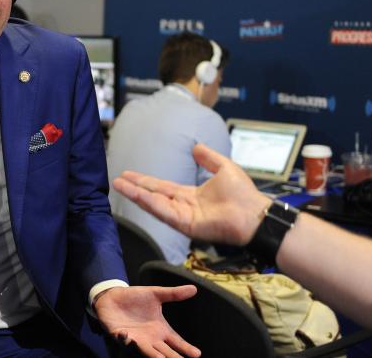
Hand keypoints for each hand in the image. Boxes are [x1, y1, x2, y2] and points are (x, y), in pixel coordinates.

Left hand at [95, 286, 200, 356]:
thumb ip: (173, 294)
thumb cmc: (136, 298)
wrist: (113, 296)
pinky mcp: (119, 335)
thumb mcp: (156, 294)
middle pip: (164, 351)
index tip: (197, 354)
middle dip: (172, 357)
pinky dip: (124, 339)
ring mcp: (135, 338)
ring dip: (152, 355)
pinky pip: (122, 339)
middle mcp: (150, 338)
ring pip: (146, 350)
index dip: (185, 348)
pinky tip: (127, 336)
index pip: (176, 341)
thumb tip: (194, 288)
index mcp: (160, 329)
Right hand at [112, 143, 269, 245]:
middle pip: (153, 195)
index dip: (145, 180)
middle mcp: (183, 206)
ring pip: (154, 203)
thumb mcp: (224, 168)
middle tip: (117, 180)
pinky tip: (136, 194)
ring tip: (119, 185)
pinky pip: (163, 212)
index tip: (129, 174)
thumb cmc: (243, 194)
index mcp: (191, 195)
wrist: (254, 213)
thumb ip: (209, 158)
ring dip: (135, 194)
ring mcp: (182, 217)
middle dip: (135, 187)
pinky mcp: (185, 225)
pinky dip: (148, 203)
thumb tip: (196, 147)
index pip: (162, 187)